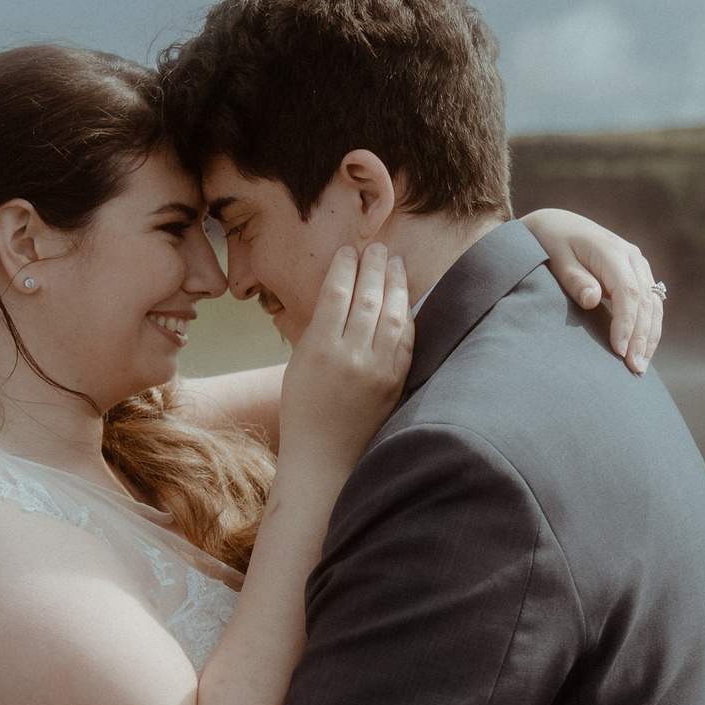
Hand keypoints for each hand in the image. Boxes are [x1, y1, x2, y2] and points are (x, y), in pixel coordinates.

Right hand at [276, 242, 412, 473]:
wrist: (325, 456)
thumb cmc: (304, 408)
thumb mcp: (298, 364)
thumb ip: (320, 328)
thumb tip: (341, 291)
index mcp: (320, 350)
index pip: (336, 294)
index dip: (345, 267)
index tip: (349, 250)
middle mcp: (351, 358)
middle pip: (367, 299)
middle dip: (373, 267)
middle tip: (376, 248)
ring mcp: (377, 371)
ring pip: (392, 315)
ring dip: (395, 284)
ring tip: (395, 263)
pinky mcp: (395, 383)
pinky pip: (406, 340)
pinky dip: (406, 315)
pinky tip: (404, 298)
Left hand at [520, 209, 661, 373]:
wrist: (557, 225)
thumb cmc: (551, 243)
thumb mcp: (555, 258)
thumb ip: (574, 279)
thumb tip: (593, 299)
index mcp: (611, 250)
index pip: (627, 292)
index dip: (626, 323)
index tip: (619, 350)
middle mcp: (632, 257)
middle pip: (646, 302)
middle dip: (641, 337)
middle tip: (634, 369)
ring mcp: (638, 266)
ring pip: (653, 305)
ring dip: (649, 337)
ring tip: (640, 367)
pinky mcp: (637, 276)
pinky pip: (650, 305)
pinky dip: (648, 328)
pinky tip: (642, 351)